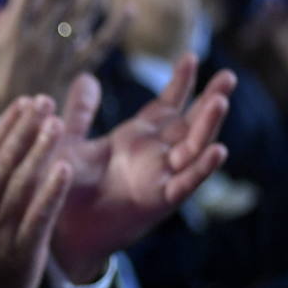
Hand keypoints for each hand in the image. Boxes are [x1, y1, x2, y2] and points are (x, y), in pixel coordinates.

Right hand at [0, 96, 73, 287]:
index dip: (7, 127)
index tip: (25, 102)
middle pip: (4, 161)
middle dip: (26, 128)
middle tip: (45, 100)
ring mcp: (0, 231)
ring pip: (22, 182)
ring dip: (40, 149)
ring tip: (58, 122)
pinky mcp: (21, 252)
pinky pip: (38, 217)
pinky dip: (52, 192)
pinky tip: (66, 168)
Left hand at [50, 55, 234, 282]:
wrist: (58, 231)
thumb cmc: (65, 188)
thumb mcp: (71, 143)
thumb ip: (80, 113)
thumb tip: (85, 77)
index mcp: (136, 139)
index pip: (165, 105)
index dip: (179, 83)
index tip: (191, 56)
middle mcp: (154, 156)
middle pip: (190, 122)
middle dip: (209, 99)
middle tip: (229, 76)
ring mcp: (160, 178)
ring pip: (192, 148)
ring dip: (208, 126)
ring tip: (220, 100)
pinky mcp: (158, 202)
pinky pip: (185, 184)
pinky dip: (201, 168)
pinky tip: (217, 150)